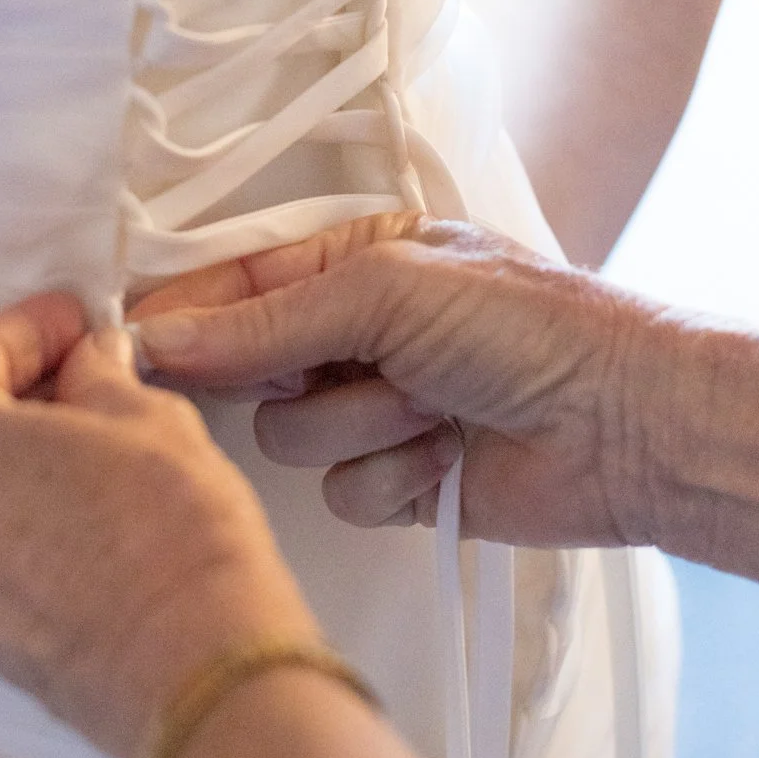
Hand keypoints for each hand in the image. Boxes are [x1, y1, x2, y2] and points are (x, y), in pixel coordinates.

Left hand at [0, 293, 315, 757]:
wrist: (190, 668)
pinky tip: (65, 499)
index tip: (77, 320)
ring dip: (3, 455)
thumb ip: (95, 377)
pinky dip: (1, 515)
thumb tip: (88, 366)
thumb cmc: (163, 533)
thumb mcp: (141, 415)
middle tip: (80, 369)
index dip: (32, 327)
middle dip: (12, 389)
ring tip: (80, 435)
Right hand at [131, 216, 651, 546]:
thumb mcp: (387, 289)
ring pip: (289, 443)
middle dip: (289, 377)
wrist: (630, 425)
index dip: (181, 321)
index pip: (233, 290)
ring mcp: (377, 412)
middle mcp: (357, 335)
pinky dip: (393, 477)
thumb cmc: (526, 327)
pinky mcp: (400, 484)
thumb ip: (265, 320)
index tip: (128, 350)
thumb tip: (153, 340)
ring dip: (359, 426)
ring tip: (433, 406)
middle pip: (247, 372)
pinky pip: (340, 495)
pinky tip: (451, 456)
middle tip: (335, 368)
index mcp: (353, 262)